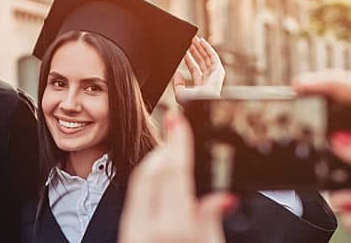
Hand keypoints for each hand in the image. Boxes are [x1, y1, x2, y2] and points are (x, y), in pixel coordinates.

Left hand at [119, 111, 234, 242]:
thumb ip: (212, 221)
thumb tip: (223, 197)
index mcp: (174, 228)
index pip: (174, 173)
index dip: (178, 142)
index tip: (178, 119)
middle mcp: (148, 227)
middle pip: (151, 172)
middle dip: (164, 147)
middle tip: (178, 130)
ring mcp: (132, 230)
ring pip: (139, 183)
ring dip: (155, 161)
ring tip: (172, 149)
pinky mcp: (127, 234)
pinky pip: (134, 198)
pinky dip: (147, 180)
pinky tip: (160, 177)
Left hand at [172, 37, 224, 99]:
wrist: (203, 101)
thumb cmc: (193, 102)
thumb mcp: (180, 93)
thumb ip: (177, 83)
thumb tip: (175, 73)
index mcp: (200, 85)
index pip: (194, 69)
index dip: (188, 59)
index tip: (184, 51)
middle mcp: (208, 79)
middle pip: (200, 61)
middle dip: (194, 51)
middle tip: (188, 42)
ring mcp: (214, 75)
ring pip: (206, 58)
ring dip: (200, 47)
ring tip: (193, 39)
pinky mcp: (219, 70)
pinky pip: (213, 56)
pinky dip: (208, 48)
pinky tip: (201, 41)